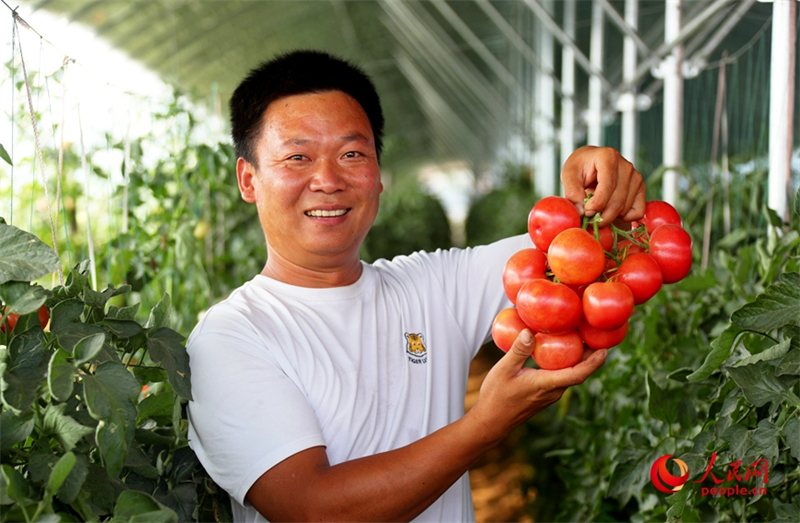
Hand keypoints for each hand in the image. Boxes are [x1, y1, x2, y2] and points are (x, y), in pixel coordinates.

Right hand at [471, 329, 606, 442]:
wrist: (490, 422)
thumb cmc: (496, 396)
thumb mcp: (504, 370)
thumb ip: (519, 351)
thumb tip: (529, 331)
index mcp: (547, 384)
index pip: (578, 374)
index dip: (594, 363)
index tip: (606, 350)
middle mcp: (553, 391)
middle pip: (578, 372)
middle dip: (590, 355)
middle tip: (596, 335)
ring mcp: (549, 395)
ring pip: (570, 375)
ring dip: (578, 359)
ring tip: (580, 339)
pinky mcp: (544, 395)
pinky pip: (561, 378)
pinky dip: (565, 364)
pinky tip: (559, 353)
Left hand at [561, 145, 645, 224]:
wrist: (591, 164)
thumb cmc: (580, 168)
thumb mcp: (569, 175)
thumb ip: (572, 192)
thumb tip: (581, 211)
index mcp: (608, 157)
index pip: (608, 185)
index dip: (597, 203)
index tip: (586, 212)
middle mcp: (626, 166)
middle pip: (618, 200)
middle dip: (602, 216)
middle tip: (589, 219)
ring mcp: (636, 177)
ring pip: (626, 208)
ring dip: (610, 217)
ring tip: (597, 211)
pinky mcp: (641, 187)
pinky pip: (638, 211)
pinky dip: (625, 217)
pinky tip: (612, 211)